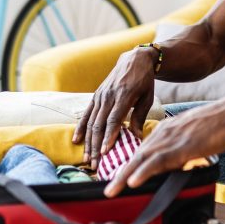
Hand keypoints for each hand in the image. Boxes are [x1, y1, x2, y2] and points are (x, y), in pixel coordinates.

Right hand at [75, 47, 157, 169]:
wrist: (134, 60)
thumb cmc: (144, 81)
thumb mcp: (148, 97)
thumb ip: (140, 116)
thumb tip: (137, 137)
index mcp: (124, 96)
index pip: (114, 120)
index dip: (109, 136)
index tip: (105, 152)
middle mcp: (109, 96)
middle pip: (99, 124)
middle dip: (96, 146)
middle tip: (95, 164)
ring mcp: (100, 96)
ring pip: (91, 122)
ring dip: (88, 142)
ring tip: (87, 158)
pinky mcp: (95, 96)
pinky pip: (86, 114)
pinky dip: (80, 128)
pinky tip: (76, 140)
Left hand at [103, 92, 224, 196]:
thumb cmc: (217, 124)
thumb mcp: (192, 135)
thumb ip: (180, 147)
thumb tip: (175, 163)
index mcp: (165, 130)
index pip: (141, 150)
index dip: (128, 166)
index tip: (117, 179)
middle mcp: (164, 134)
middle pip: (136, 155)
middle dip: (119, 173)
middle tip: (107, 188)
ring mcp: (172, 140)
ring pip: (142, 159)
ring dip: (125, 175)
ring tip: (112, 189)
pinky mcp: (183, 147)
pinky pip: (159, 161)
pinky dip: (144, 171)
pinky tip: (133, 180)